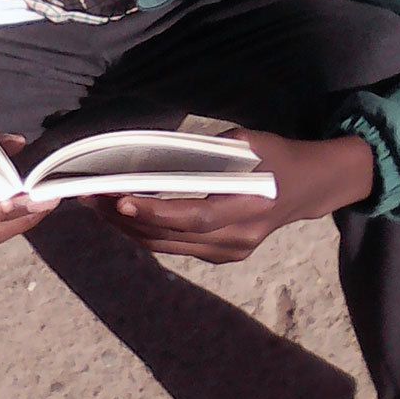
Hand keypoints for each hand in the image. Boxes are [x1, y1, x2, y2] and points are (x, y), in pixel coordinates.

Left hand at [81, 127, 372, 263]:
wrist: (308, 187)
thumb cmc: (275, 155)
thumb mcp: (247, 142)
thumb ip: (206, 151)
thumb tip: (156, 154)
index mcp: (248, 207)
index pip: (193, 216)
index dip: (155, 211)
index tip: (121, 199)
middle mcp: (237, 238)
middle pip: (170, 236)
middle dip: (125, 219)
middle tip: (90, 197)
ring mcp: (229, 252)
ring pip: (166, 246)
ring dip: (128, 228)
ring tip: (97, 206)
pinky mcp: (222, 256)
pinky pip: (174, 247)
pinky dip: (145, 232)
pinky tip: (122, 216)